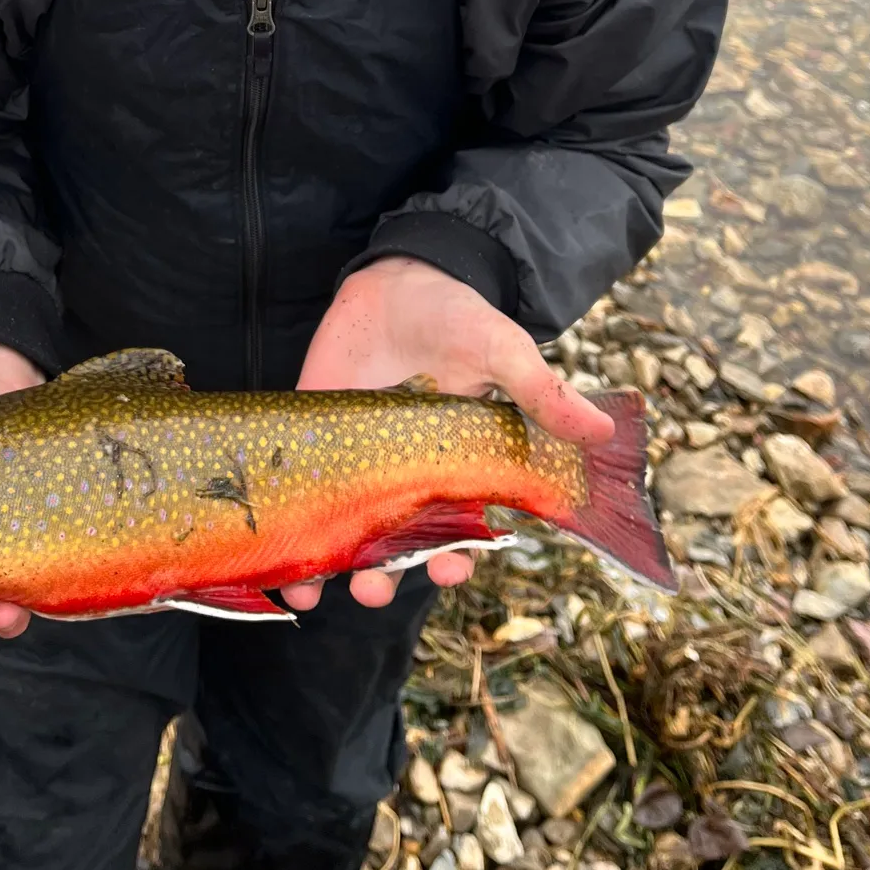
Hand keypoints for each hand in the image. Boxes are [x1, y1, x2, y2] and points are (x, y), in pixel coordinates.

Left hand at [278, 256, 614, 612]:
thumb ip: (540, 393)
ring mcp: (354, 464)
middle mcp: (404, 478)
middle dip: (383, 579)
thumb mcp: (501, 351)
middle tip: (374, 590)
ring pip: (340, 534)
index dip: (455, 560)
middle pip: (394, 549)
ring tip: (307, 592)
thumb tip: (600, 432)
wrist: (399, 277)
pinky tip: (269, 560)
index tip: (451, 570)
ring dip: (323, 571)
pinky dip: (282, 528)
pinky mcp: (311, 443)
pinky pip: (296, 494)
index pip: (458, 533)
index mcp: (455, 469)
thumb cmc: (458, 317)